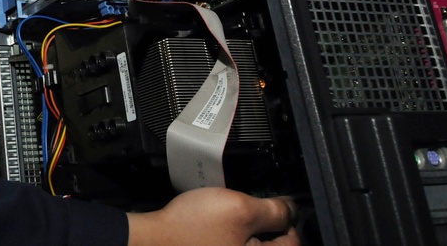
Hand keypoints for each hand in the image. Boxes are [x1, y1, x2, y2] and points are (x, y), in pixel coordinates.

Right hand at [126, 187, 298, 245]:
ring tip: (226, 214)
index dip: (284, 216)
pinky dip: (229, 232)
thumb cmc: (191, 228)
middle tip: (242, 207)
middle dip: (261, 221)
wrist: (154, 238)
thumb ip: (273, 210)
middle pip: (271, 242)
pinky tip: (215, 223)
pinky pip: (232, 242)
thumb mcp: (239, 209)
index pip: (293, 240)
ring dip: (244, 226)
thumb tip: (293, 208)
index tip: (271, 203)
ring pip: (250, 241)